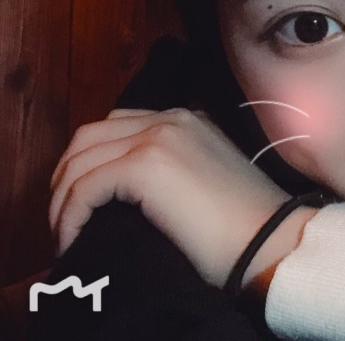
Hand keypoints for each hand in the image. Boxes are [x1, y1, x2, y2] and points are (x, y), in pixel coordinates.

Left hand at [49, 107, 292, 287]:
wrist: (269, 236)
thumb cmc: (242, 222)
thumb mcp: (206, 178)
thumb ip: (172, 167)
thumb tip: (125, 191)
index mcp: (187, 118)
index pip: (118, 124)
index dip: (90, 160)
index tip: (83, 200)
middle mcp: (171, 118)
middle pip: (90, 134)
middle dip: (66, 174)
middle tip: (64, 215)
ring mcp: (159, 136)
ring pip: (81, 157)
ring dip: (62, 197)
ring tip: (65, 232)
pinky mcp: (147, 165)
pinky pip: (85, 186)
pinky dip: (70, 215)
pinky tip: (74, 239)